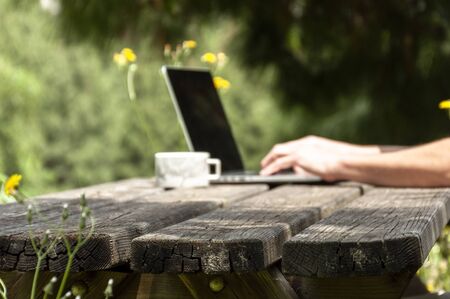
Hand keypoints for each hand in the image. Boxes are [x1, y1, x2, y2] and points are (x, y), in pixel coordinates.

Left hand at [259, 135, 377, 179]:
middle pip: (281, 147)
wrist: (347, 161)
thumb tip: (301, 171)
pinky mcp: (298, 158)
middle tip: (266, 163)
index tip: (278, 158)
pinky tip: (265, 174)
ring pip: (277, 153)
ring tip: (263, 169)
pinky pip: (279, 163)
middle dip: (272, 155)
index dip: (283, 153)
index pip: (292, 146)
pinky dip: (270, 168)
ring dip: (268, 161)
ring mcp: (300, 149)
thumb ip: (312, 164)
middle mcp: (303, 143)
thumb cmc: (342, 164)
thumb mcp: (326, 162)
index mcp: (311, 142)